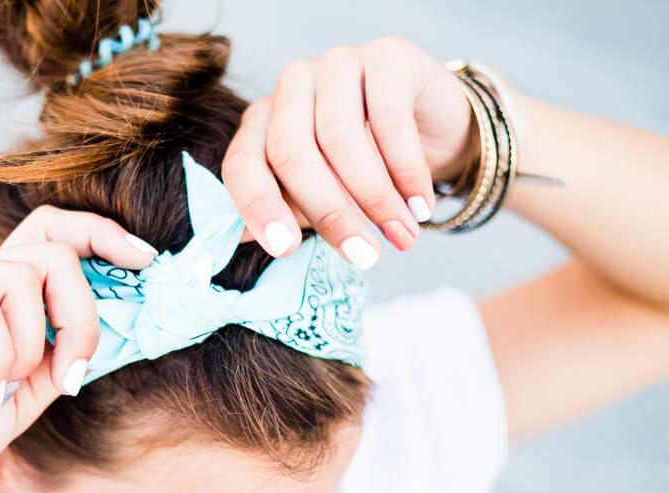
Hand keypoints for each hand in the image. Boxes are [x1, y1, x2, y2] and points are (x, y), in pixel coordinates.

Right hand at [0, 206, 157, 492]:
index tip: (144, 260)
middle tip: (70, 371)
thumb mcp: (22, 395)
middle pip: (53, 251)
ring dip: (29, 349)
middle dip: (82, 315)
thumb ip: (59, 351)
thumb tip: (118, 315)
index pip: (51, 234)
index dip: (101, 235)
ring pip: (22, 277)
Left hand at [223, 36, 476, 268]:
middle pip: (291, 152)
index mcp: (262, 120)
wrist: (432, 128)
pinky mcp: (386, 55)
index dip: (259, 207)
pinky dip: (407, 170)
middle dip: (328, 212)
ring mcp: (336, 63)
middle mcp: (292, 85)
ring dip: (375, 197)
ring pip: (340, 137)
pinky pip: (389, 117)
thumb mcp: (320, 197)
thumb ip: (286, 214)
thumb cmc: (365, 167)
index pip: (244, 163)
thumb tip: (245, 242)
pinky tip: (420, 205)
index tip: (285, 249)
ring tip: (401, 236)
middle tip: (363, 256)